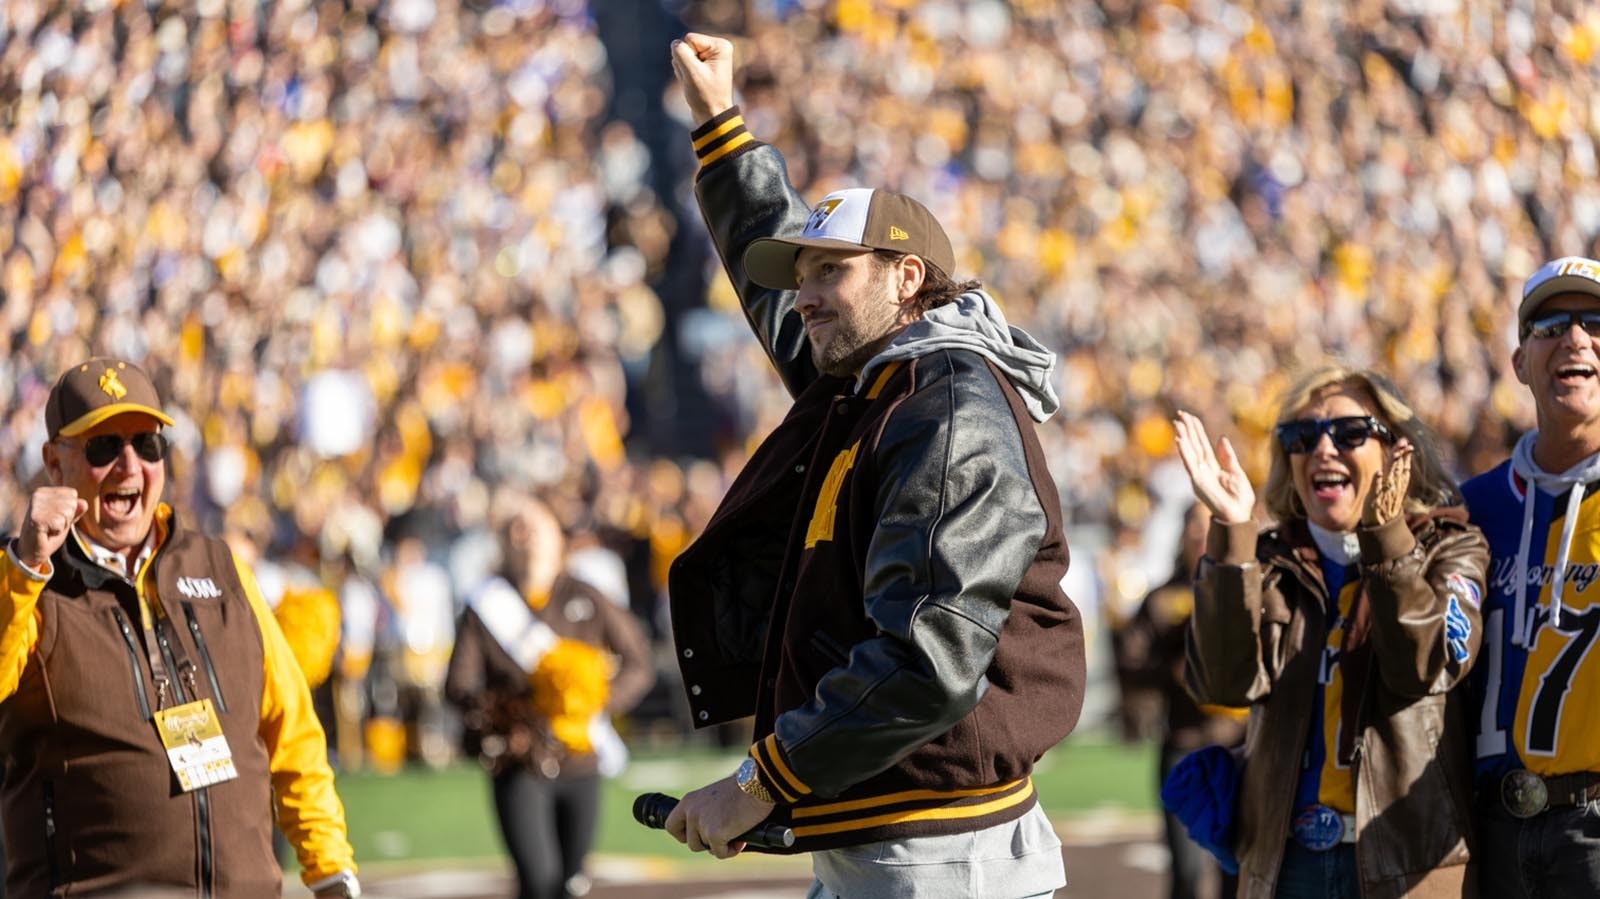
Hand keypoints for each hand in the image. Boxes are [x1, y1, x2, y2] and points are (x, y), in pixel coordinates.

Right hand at [17, 486, 85, 570]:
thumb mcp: (65, 519)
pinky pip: (61, 523)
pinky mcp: (36, 519)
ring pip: (68, 512)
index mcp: (43, 491)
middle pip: (72, 502)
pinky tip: (46, 533)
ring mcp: (36, 506)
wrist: (31, 550)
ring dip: (62, 525)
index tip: (55, 517)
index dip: (70, 509)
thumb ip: (75, 510)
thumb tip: (84, 503)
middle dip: (67, 518)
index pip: (72, 494)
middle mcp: (38, 495)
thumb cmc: (48, 533)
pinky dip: (57, 531)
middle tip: (51, 525)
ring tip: (48, 528)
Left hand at [663, 773, 773, 858]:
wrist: (756, 784)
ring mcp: (701, 823)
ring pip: (705, 848)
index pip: (671, 825)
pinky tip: (741, 840)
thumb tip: (708, 835)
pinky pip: (720, 853)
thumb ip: (705, 812)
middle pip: (690, 842)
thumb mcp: (714, 798)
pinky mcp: (714, 834)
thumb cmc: (742, 790)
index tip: (698, 836)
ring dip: (719, 846)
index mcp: (689, 801)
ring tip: (735, 835)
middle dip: (706, 843)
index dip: (683, 835)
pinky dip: (731, 851)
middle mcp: (691, 812)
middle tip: (723, 836)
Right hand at [670, 33, 734, 124]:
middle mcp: (717, 48)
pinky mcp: (703, 64)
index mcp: (720, 46)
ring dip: (683, 70)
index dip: (687, 57)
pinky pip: (683, 62)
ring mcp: (710, 56)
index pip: (689, 39)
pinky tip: (693, 83)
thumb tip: (675, 43)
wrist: (712, 116)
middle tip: (696, 80)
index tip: (698, 73)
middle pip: (686, 45)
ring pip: (683, 55)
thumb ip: (681, 53)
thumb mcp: (691, 73)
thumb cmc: (705, 96)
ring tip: (695, 83)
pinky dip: (684, 74)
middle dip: (685, 63)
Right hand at [1173, 410, 1254, 524]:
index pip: (1202, 444)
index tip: (1190, 416)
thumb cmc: (1239, 498)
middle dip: (1187, 429)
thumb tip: (1221, 438)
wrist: (1239, 515)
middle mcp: (1203, 469)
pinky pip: (1190, 464)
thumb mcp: (1236, 472)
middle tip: (1180, 414)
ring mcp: (1199, 475)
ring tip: (1178, 423)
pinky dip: (1184, 452)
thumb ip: (1228, 456)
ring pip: (1189, 452)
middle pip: (1194, 445)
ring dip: (1183, 437)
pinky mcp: (1198, 482)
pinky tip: (1180, 440)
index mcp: (1213, 465)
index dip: (1196, 430)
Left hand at [1362, 439, 1412, 526]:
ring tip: (1396, 454)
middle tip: (1404, 443)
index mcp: (1398, 483)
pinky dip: (1377, 481)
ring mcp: (1384, 491)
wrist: (1382, 524)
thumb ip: (1396, 474)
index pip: (1403, 467)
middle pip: (1398, 468)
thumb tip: (1400, 460)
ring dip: (1393, 465)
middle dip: (1401, 456)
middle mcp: (1393, 486)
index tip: (1407, 444)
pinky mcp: (1374, 497)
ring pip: (1390, 476)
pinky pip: (1376, 488)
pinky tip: (1378, 473)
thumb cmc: (1386, 503)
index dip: (1405, 456)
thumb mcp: (1393, 488)